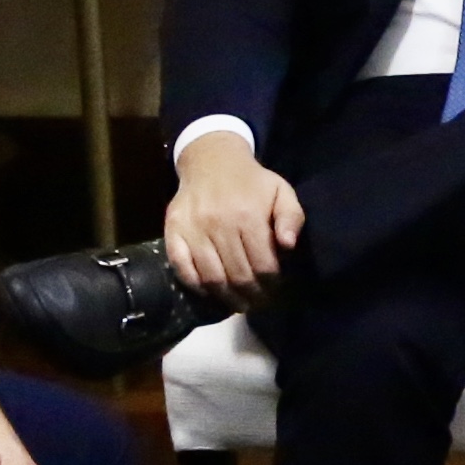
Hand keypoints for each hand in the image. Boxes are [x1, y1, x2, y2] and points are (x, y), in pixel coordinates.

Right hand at [165, 128, 301, 297]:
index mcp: (249, 215)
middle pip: (238, 275)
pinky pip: (183, 268)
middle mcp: (219, 223)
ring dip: (227, 298)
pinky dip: (197, 286)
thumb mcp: (281, 191)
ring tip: (238, 303)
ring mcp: (193, 229)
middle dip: (252, 296)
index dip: (271, 285)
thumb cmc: (251, 182)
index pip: (263, 265)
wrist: (211, 160)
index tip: (274, 291)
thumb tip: (288, 246)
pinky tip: (211, 292)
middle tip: (257, 302)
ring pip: (212, 277)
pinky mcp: (173, 231)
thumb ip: (291, 218)